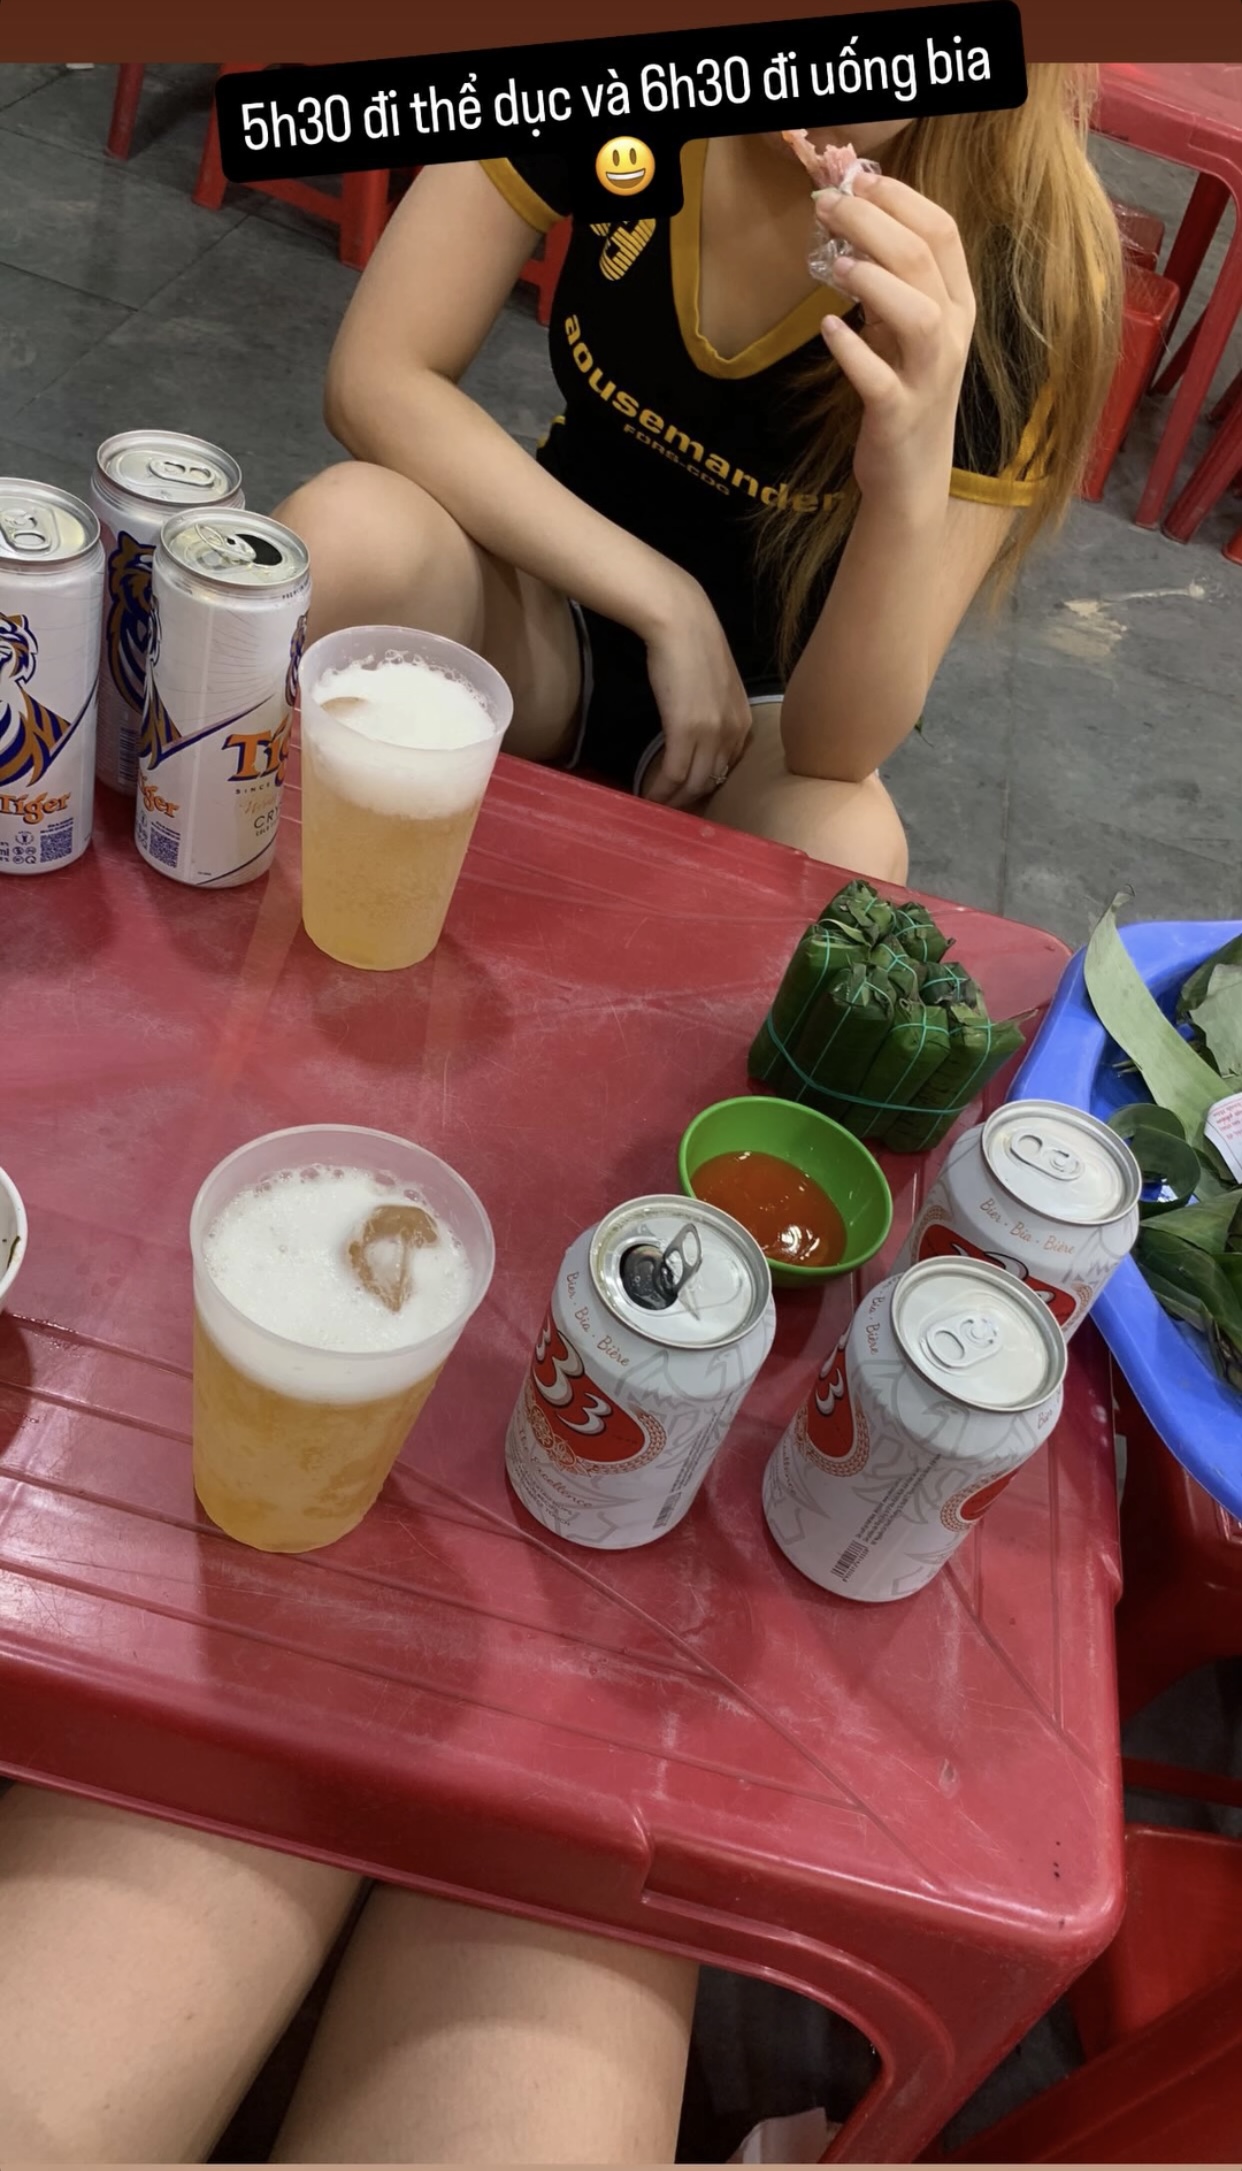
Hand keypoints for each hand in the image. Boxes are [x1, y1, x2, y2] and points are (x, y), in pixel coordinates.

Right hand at [639, 580, 753, 809]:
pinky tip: (647, 797)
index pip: (727, 769)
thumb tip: (696, 728)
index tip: (686, 797)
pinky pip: (673, 774)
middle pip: (712, 782)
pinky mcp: (685, 731)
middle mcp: (733, 732)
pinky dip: (659, 790)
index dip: (705, 787)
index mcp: (744, 722)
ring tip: (654, 807)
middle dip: (689, 801)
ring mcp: (711, 734)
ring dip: (673, 801)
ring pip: (694, 784)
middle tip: (667, 811)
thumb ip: (715, 711)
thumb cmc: (694, 645)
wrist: (682, 623)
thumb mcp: (718, 684)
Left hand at [813, 173, 975, 506]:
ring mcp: (929, 377)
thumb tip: (847, 220)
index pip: (942, 232)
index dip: (899, 199)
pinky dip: (853, 350)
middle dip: (873, 223)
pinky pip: (878, 379)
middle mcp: (952, 335)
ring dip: (876, 280)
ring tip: (837, 263)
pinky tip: (829, 328)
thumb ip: (883, 279)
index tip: (854, 180)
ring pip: (919, 314)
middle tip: (827, 206)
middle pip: (924, 261)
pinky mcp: (899, 415)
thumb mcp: (901, 327)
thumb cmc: (904, 389)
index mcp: (958, 303)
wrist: (911, 474)